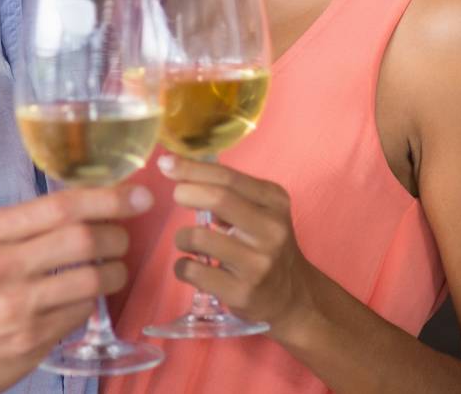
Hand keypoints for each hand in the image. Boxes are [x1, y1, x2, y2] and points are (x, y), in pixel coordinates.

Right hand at [0, 182, 153, 393]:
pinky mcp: (31, 340)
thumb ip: (24, 225)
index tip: (137, 195)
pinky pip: (82, 311)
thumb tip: (86, 205)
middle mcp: (2, 266)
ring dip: (115, 271)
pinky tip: (84, 296)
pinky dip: (92, 301)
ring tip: (113, 268)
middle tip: (123, 236)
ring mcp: (19, 306)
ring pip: (93, 277)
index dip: (108, 197)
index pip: (62, 205)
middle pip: (84, 237)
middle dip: (117, 234)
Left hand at [161, 154, 319, 335]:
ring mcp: (258, 263)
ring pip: (200, 237)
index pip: (228, 177)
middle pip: (218, 198)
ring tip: (189, 243)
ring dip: (183, 237)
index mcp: (275, 202)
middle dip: (187, 192)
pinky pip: (194, 271)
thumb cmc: (268, 247)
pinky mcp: (242, 292)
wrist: (294, 298)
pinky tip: (192, 267)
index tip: (166, 162)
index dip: (192, 168)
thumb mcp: (262, 213)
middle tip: (177, 196)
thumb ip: (229, 194)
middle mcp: (271, 230)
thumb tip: (180, 172)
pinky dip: (182, 267)